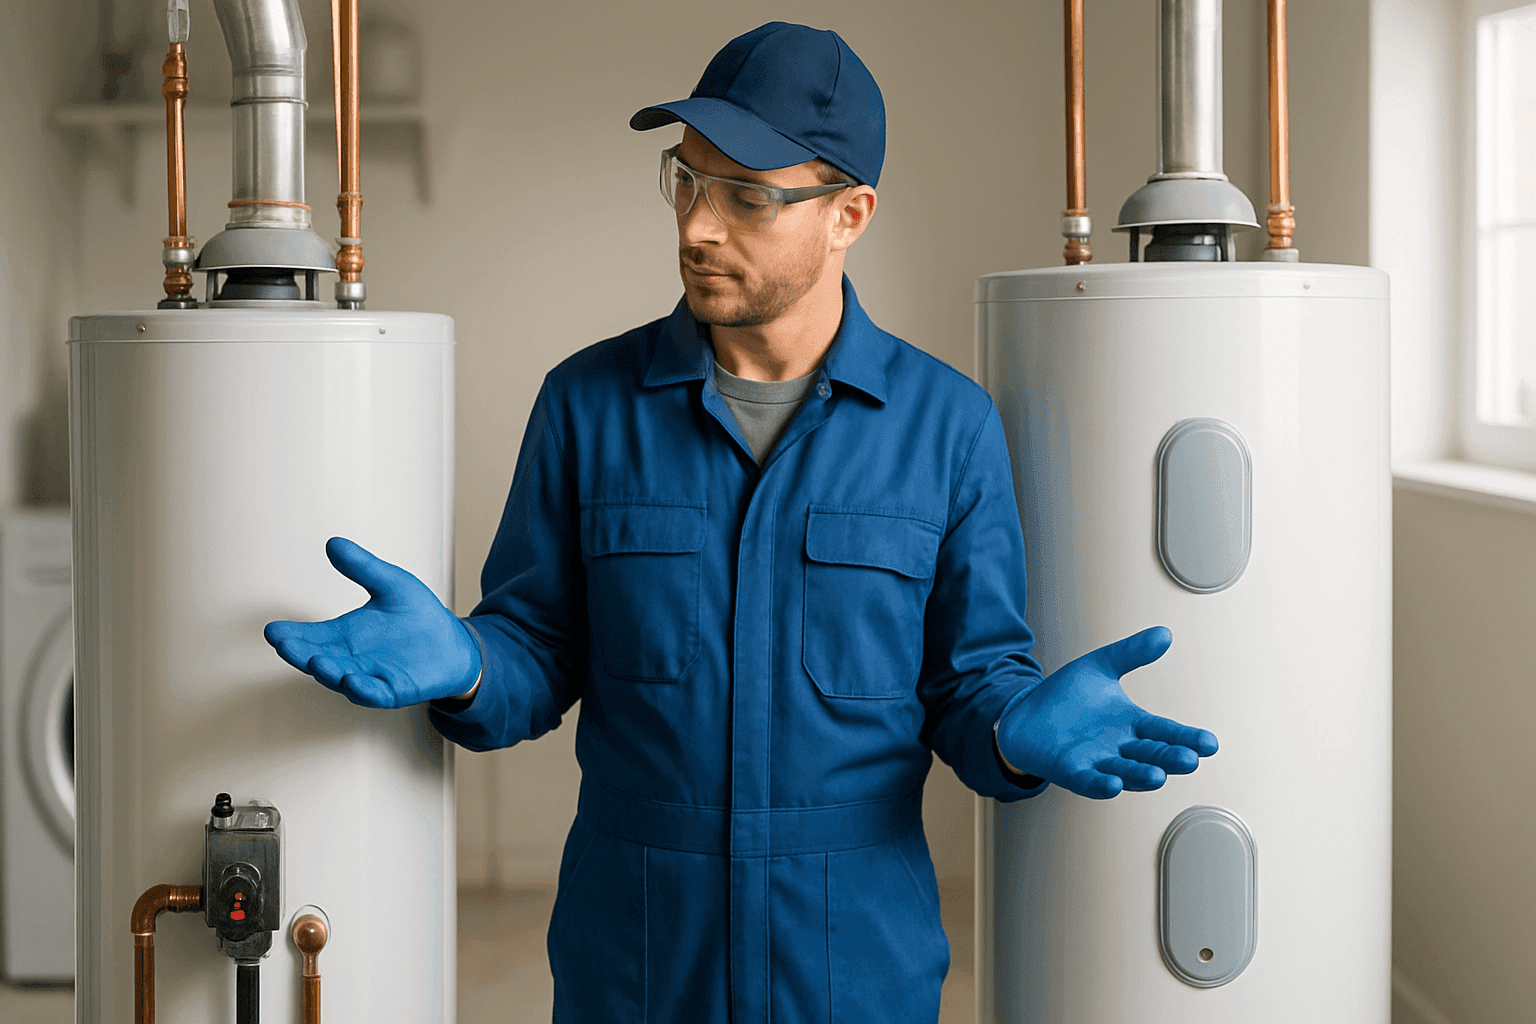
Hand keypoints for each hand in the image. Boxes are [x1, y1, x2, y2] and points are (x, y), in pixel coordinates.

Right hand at [264, 537, 479, 708]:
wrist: (453, 644)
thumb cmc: (419, 617)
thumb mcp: (391, 584)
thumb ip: (363, 567)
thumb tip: (334, 543)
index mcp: (345, 635)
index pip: (311, 636)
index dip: (291, 635)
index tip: (272, 630)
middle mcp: (352, 659)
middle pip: (318, 658)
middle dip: (300, 653)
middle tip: (284, 645)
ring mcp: (371, 676)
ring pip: (342, 678)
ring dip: (328, 672)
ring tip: (316, 661)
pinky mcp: (394, 691)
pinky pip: (375, 694)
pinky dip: (363, 690)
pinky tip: (352, 681)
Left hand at [995, 626, 1216, 798]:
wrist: (1022, 713)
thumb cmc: (1064, 697)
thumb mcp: (1099, 667)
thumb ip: (1131, 653)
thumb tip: (1164, 633)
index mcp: (1132, 724)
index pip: (1165, 732)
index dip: (1187, 738)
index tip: (1210, 743)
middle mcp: (1119, 748)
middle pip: (1151, 755)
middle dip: (1170, 758)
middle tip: (1190, 760)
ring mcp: (1096, 761)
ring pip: (1125, 772)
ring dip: (1141, 775)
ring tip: (1158, 776)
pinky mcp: (1069, 770)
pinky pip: (1088, 781)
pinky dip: (1100, 784)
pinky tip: (1112, 785)